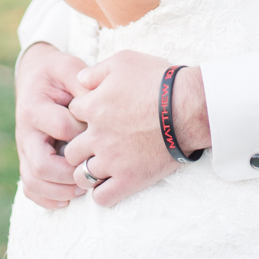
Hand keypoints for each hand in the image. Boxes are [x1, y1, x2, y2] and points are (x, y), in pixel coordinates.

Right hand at [15, 43, 88, 209]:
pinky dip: (46, 198)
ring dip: (59, 191)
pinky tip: (68, 199)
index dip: (84, 134)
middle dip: (69, 175)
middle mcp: (25, 131)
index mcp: (35, 107)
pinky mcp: (27, 158)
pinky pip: (29, 187)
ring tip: (84, 188)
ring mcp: (23, 148)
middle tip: (92, 173)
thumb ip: (83, 85)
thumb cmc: (57, 72)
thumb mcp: (69, 68)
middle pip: (41, 165)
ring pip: (33, 181)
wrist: (34, 75)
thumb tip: (102, 106)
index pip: (62, 128)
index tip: (100, 132)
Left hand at [65, 51, 209, 208]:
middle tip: (94, 143)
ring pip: (81, 175)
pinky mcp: (129, 179)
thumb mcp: (124, 61)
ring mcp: (112, 160)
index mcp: (93, 107)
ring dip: (86, 171)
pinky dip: (102, 192)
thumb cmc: (157, 80)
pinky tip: (110, 181)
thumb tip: (79, 80)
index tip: (94, 115)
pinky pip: (102, 197)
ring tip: (100, 164)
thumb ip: (96, 71)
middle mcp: (97, 136)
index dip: (82, 114)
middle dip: (79, 146)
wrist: (187, 107)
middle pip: (70, 150)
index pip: (71, 115)